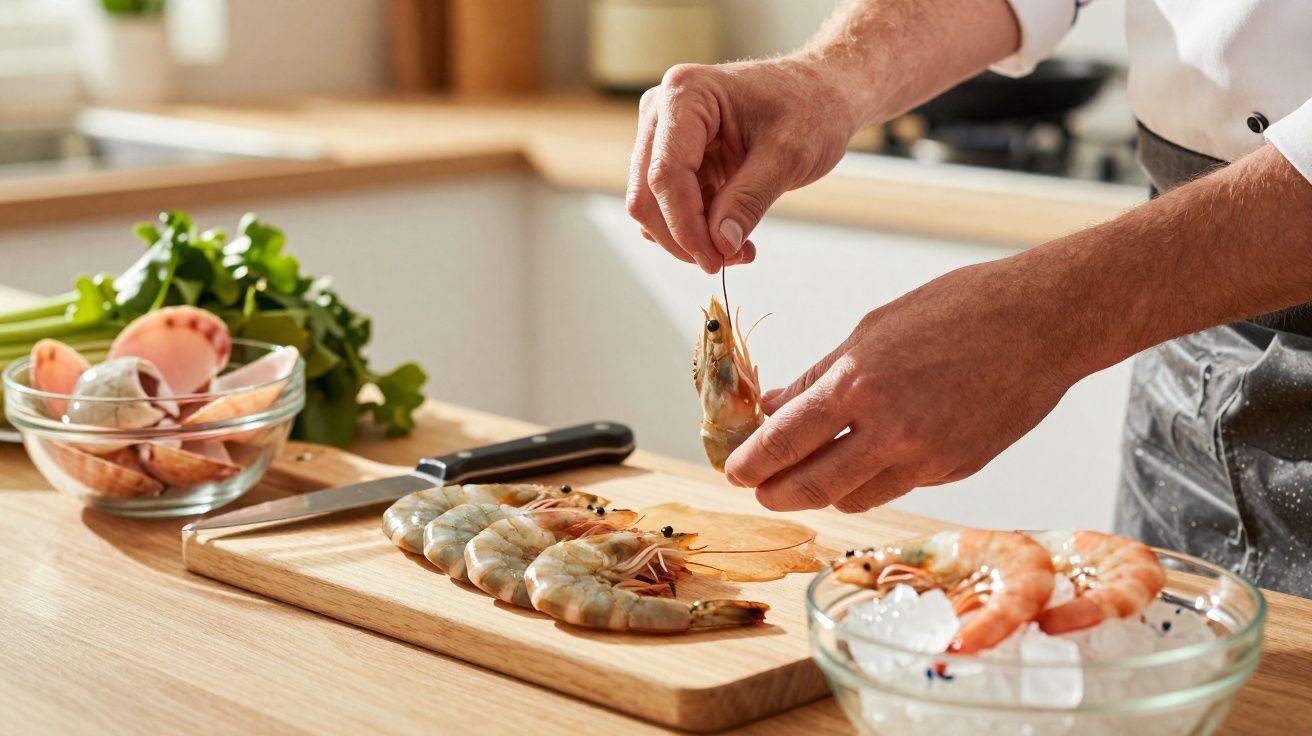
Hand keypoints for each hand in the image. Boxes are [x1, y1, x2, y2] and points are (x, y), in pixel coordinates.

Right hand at [626, 57, 864, 272]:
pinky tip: (732, 233)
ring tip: (739, 246)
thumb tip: (720, 245)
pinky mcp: (674, 156)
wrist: (821, 93)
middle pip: (647, 194)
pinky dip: (695, 229)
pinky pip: (669, 205)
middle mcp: (662, 110)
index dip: (685, 226)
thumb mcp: (790, 155)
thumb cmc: (811, 107)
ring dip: (688, 237)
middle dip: (683, 237)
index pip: (666, 174)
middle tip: (729, 260)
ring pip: (652, 206)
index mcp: (686, 94)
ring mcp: (664, 134)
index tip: (715, 260)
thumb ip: (750, 199)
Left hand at [723, 256, 1086, 512]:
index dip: (750, 462)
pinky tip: (866, 460)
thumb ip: (821, 375)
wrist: (1044, 322)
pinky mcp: (956, 469)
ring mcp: (926, 456)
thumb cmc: (959, 309)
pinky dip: (872, 480)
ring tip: (808, 474)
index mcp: (859, 382)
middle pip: (811, 484)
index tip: (733, 469)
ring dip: (824, 490)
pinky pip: (897, 487)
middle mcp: (889, 428)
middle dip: (775, 492)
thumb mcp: (873, 328)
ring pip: (853, 497)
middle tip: (759, 488)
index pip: (785, 439)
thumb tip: (777, 404)